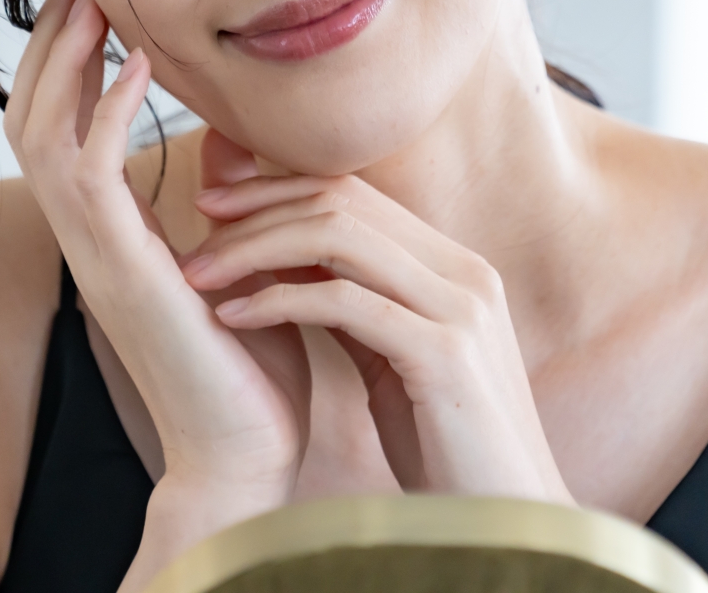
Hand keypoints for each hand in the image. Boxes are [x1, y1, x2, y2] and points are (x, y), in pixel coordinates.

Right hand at [3, 0, 309, 584]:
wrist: (254, 448)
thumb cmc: (256, 355)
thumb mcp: (239, 251)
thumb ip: (225, 193)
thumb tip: (239, 136)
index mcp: (109, 226)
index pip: (61, 117)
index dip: (71, 51)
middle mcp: (87, 234)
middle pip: (29, 111)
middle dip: (51, 37)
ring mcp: (95, 253)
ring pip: (39, 133)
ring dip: (68, 59)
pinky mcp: (120, 273)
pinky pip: (88, 177)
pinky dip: (107, 114)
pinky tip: (141, 66)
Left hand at [182, 166, 572, 504]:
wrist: (510, 519)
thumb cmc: (448, 450)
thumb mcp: (397, 361)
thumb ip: (360, 306)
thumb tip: (294, 266)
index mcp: (454, 267)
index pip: (356, 192)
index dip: (280, 188)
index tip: (217, 203)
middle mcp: (463, 272)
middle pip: (343, 201)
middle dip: (259, 207)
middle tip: (197, 223)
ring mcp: (459, 308)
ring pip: (338, 237)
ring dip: (255, 247)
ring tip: (200, 273)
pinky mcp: (444, 352)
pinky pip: (343, 303)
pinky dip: (277, 301)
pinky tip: (233, 317)